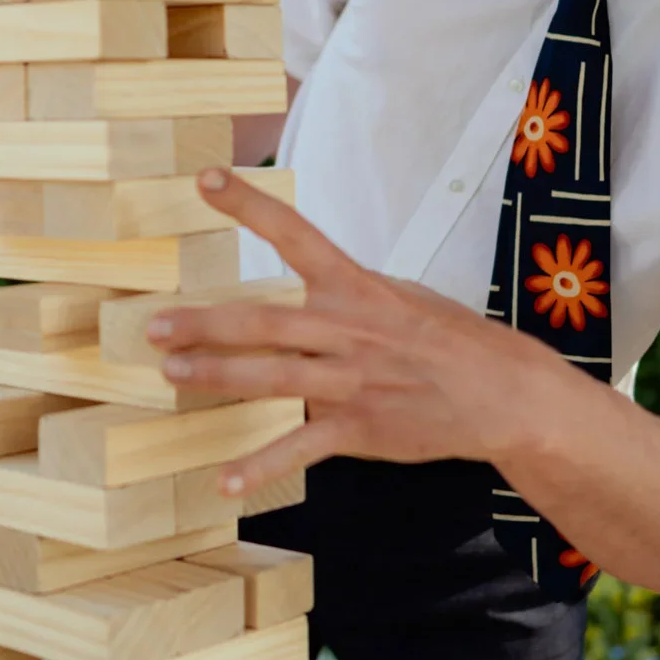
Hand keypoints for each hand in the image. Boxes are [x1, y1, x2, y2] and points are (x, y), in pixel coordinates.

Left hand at [151, 168, 575, 495]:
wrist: (503, 393)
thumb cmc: (450, 339)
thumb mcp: (402, 295)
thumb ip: (350, 292)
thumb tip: (310, 281)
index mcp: (358, 288)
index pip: (296, 234)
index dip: (249, 205)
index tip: (205, 180)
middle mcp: (348, 329)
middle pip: (264, 320)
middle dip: (206, 324)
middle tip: (156, 327)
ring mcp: (351, 380)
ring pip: (271, 377)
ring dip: (216, 377)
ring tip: (171, 375)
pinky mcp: (358, 426)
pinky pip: (300, 445)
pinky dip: (260, 465)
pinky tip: (225, 479)